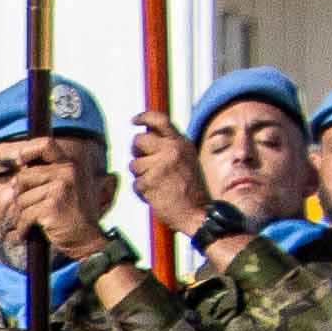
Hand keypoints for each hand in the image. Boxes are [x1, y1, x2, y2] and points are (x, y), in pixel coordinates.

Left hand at [125, 114, 208, 239]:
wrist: (197, 212)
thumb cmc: (190, 189)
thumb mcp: (185, 160)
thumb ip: (169, 146)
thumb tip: (146, 134)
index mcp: (181, 143)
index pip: (160, 121)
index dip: (144, 117)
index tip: (134, 120)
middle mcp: (172, 150)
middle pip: (138, 140)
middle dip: (136, 151)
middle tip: (144, 163)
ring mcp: (160, 165)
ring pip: (134, 164)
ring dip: (141, 176)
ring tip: (157, 185)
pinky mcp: (150, 181)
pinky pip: (135, 183)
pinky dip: (142, 192)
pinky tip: (156, 196)